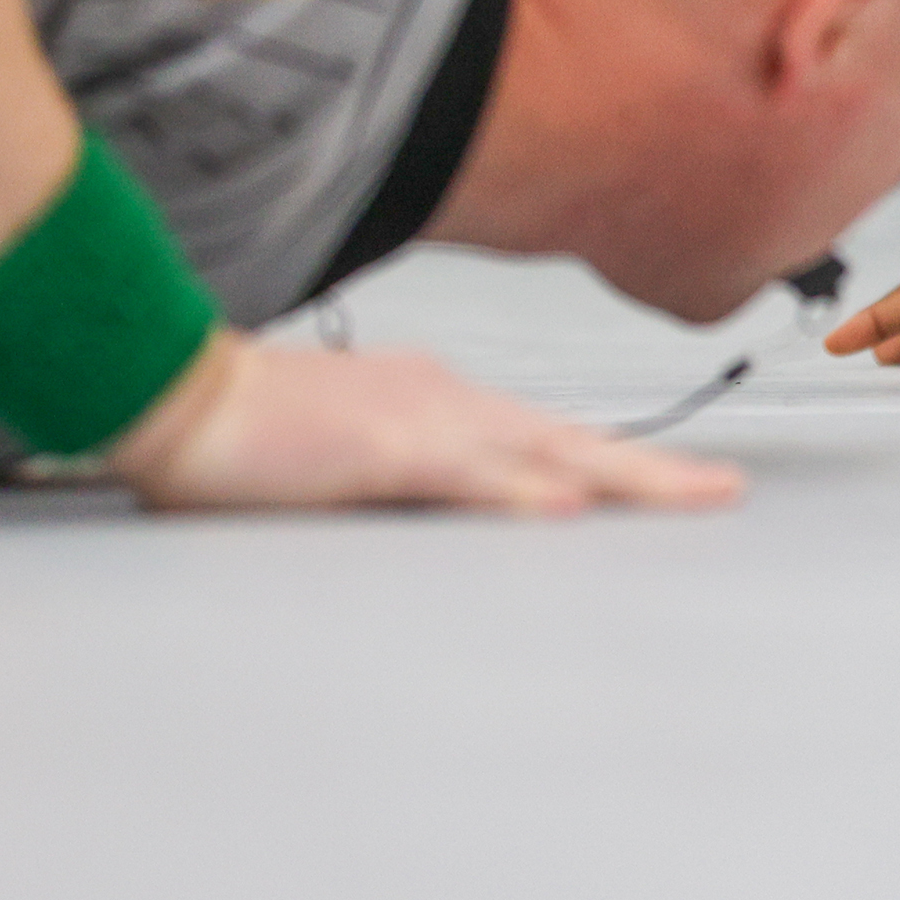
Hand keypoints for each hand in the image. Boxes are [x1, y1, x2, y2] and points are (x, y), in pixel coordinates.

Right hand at [106, 330, 745, 513]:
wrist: (177, 390)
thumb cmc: (249, 425)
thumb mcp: (351, 451)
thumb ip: (410, 473)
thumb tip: (455, 502)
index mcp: (442, 403)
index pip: (551, 441)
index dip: (620, 463)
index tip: (675, 482)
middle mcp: (450, 403)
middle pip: (574, 443)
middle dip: (654, 472)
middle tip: (722, 493)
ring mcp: (422, 422)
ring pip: (547, 455)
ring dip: (624, 479)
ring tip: (690, 499)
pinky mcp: (381, 449)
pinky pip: (468, 475)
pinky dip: (522, 493)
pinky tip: (568, 510)